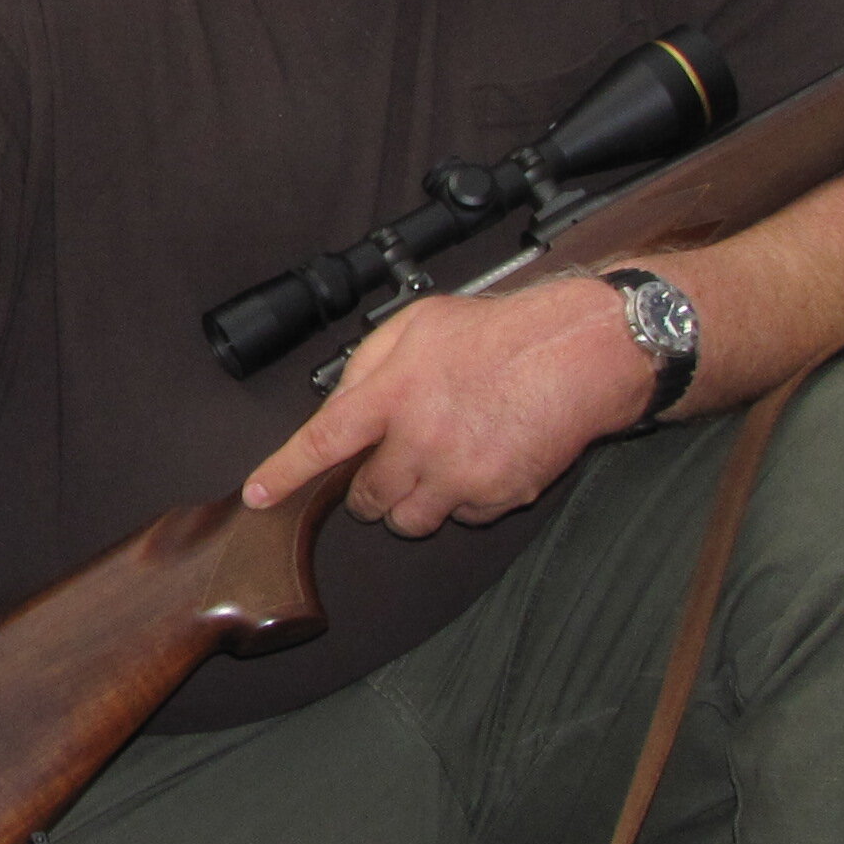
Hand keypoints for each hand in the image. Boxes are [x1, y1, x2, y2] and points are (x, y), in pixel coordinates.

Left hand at [239, 276, 653, 534]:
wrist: (583, 352)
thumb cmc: (503, 332)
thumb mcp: (419, 323)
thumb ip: (368, 364)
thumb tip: (338, 404)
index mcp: (393, 392)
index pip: (322, 444)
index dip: (284, 475)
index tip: (259, 496)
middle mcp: (421, 440)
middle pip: (366, 498)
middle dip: (369, 486)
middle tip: (395, 456)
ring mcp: (461, 475)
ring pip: (409, 520)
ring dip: (411, 501)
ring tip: (439, 460)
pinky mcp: (498, 497)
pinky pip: (461, 517)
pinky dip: (462, 500)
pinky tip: (481, 460)